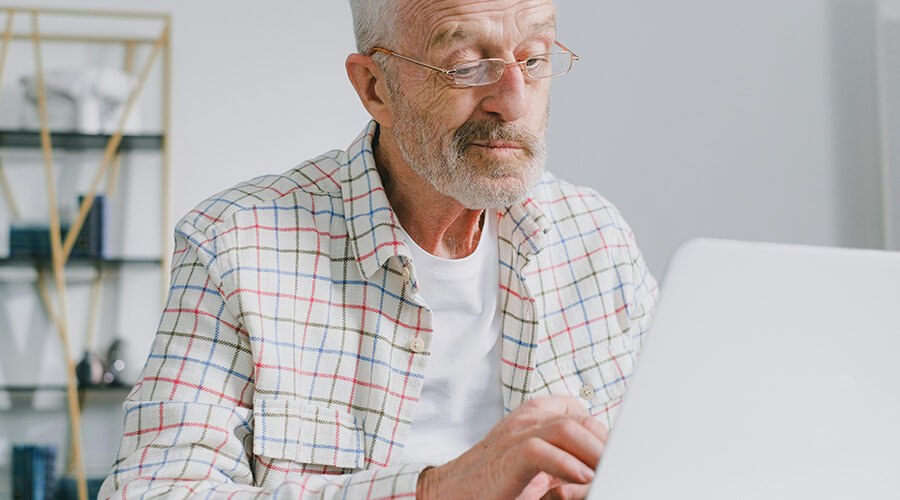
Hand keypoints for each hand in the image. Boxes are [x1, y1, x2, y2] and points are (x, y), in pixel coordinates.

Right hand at [416, 396, 608, 499]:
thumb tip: (603, 466)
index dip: (606, 438)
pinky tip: (583, 478)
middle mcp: (528, 419)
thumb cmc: (497, 483)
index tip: (620, 460)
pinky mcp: (506, 457)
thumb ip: (566, 458)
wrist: (450, 493)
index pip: (585, 416)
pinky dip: (565, 464)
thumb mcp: (540, 467)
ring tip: (611, 473)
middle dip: (607, 446)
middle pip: (582, 420)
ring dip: (595, 453)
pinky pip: (539, 451)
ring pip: (567, 429)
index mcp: (538, 416)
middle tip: (624, 468)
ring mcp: (515, 434)